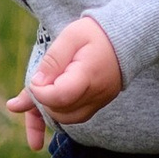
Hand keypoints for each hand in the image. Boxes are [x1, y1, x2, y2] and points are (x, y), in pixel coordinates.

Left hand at [6, 15, 124, 146]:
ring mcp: (99, 102)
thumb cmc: (94, 34)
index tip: (34, 81)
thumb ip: (52, 60)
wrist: (125, 39)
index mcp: (88, 74)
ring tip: (39, 94)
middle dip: (42, 101)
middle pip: (61, 110)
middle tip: (37, 83)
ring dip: (48, 110)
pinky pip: (75, 117)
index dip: (40, 92)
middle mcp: (97, 94)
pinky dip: (57, 115)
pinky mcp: (97, 104)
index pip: (60, 96)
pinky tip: (39, 123)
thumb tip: (35, 84)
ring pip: (67, 118)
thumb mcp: (70, 37)